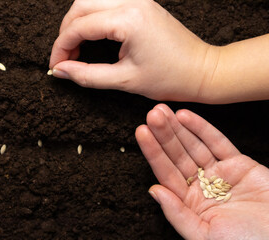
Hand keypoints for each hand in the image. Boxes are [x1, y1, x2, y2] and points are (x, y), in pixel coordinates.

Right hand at [49, 0, 219, 101]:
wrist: (204, 71)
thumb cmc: (171, 78)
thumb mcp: (125, 80)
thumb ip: (87, 75)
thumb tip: (61, 71)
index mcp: (128, 19)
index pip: (79, 26)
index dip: (61, 47)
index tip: (56, 67)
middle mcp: (132, 1)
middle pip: (80, 6)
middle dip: (66, 33)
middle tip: (64, 58)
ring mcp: (138, 0)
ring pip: (92, 1)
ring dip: (78, 23)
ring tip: (76, 49)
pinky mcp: (142, 5)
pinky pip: (107, 4)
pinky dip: (93, 19)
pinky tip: (92, 37)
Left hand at [135, 104, 268, 238]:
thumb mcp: (205, 235)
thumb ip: (178, 214)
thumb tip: (154, 191)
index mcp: (190, 203)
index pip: (166, 173)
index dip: (154, 152)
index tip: (142, 132)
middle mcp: (202, 186)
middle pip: (177, 156)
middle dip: (164, 135)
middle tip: (152, 115)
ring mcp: (220, 173)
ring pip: (194, 146)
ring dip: (178, 128)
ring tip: (163, 112)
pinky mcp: (240, 164)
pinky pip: (218, 142)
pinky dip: (202, 128)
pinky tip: (185, 116)